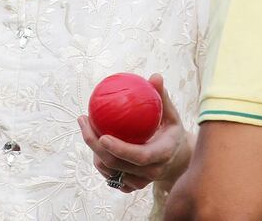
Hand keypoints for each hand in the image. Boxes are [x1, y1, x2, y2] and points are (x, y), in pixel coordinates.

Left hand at [78, 74, 192, 193]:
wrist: (177, 159)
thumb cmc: (171, 131)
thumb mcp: (172, 115)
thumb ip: (162, 97)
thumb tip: (155, 76)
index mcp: (162, 154)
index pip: (140, 156)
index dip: (120, 149)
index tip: (103, 135)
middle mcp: (151, 172)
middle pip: (117, 164)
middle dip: (94, 144)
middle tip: (84, 120)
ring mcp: (140, 181)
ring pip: (109, 170)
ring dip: (93, 150)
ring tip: (86, 125)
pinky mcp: (131, 186)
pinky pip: (110, 175)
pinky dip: (99, 159)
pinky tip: (94, 140)